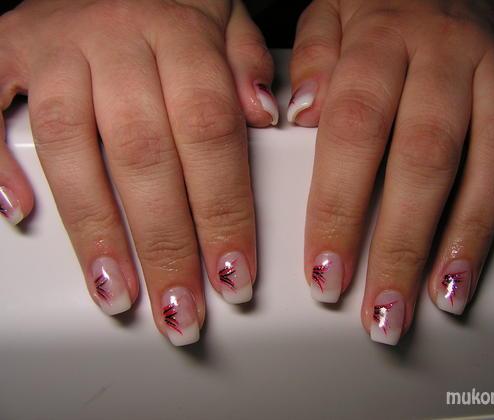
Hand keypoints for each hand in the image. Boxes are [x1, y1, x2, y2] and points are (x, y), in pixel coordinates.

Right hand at [0, 0, 277, 344]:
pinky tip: (21, 215)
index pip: (211, 134)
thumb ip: (244, 64)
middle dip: (165, 244)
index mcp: (180, 31)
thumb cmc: (171, 0)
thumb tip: (264, 116)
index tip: (233, 275)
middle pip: (144, 155)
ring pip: (71, 148)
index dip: (223, 211)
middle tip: (180, 310)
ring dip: (95, 231)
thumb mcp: (226, 16)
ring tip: (117, 294)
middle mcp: (116, 38)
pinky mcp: (10, 52)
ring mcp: (57, 47)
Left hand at [289, 0, 493, 343]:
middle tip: (384, 311)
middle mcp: (446, 50)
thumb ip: (310, 60)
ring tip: (445, 295)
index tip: (325, 273)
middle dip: (403, 245)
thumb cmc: (380, 0)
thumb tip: (300, 116)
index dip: (338, 210)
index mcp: (382, 35)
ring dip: (469, 233)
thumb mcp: (326, 12)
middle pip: (426, 157)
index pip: (353, 131)